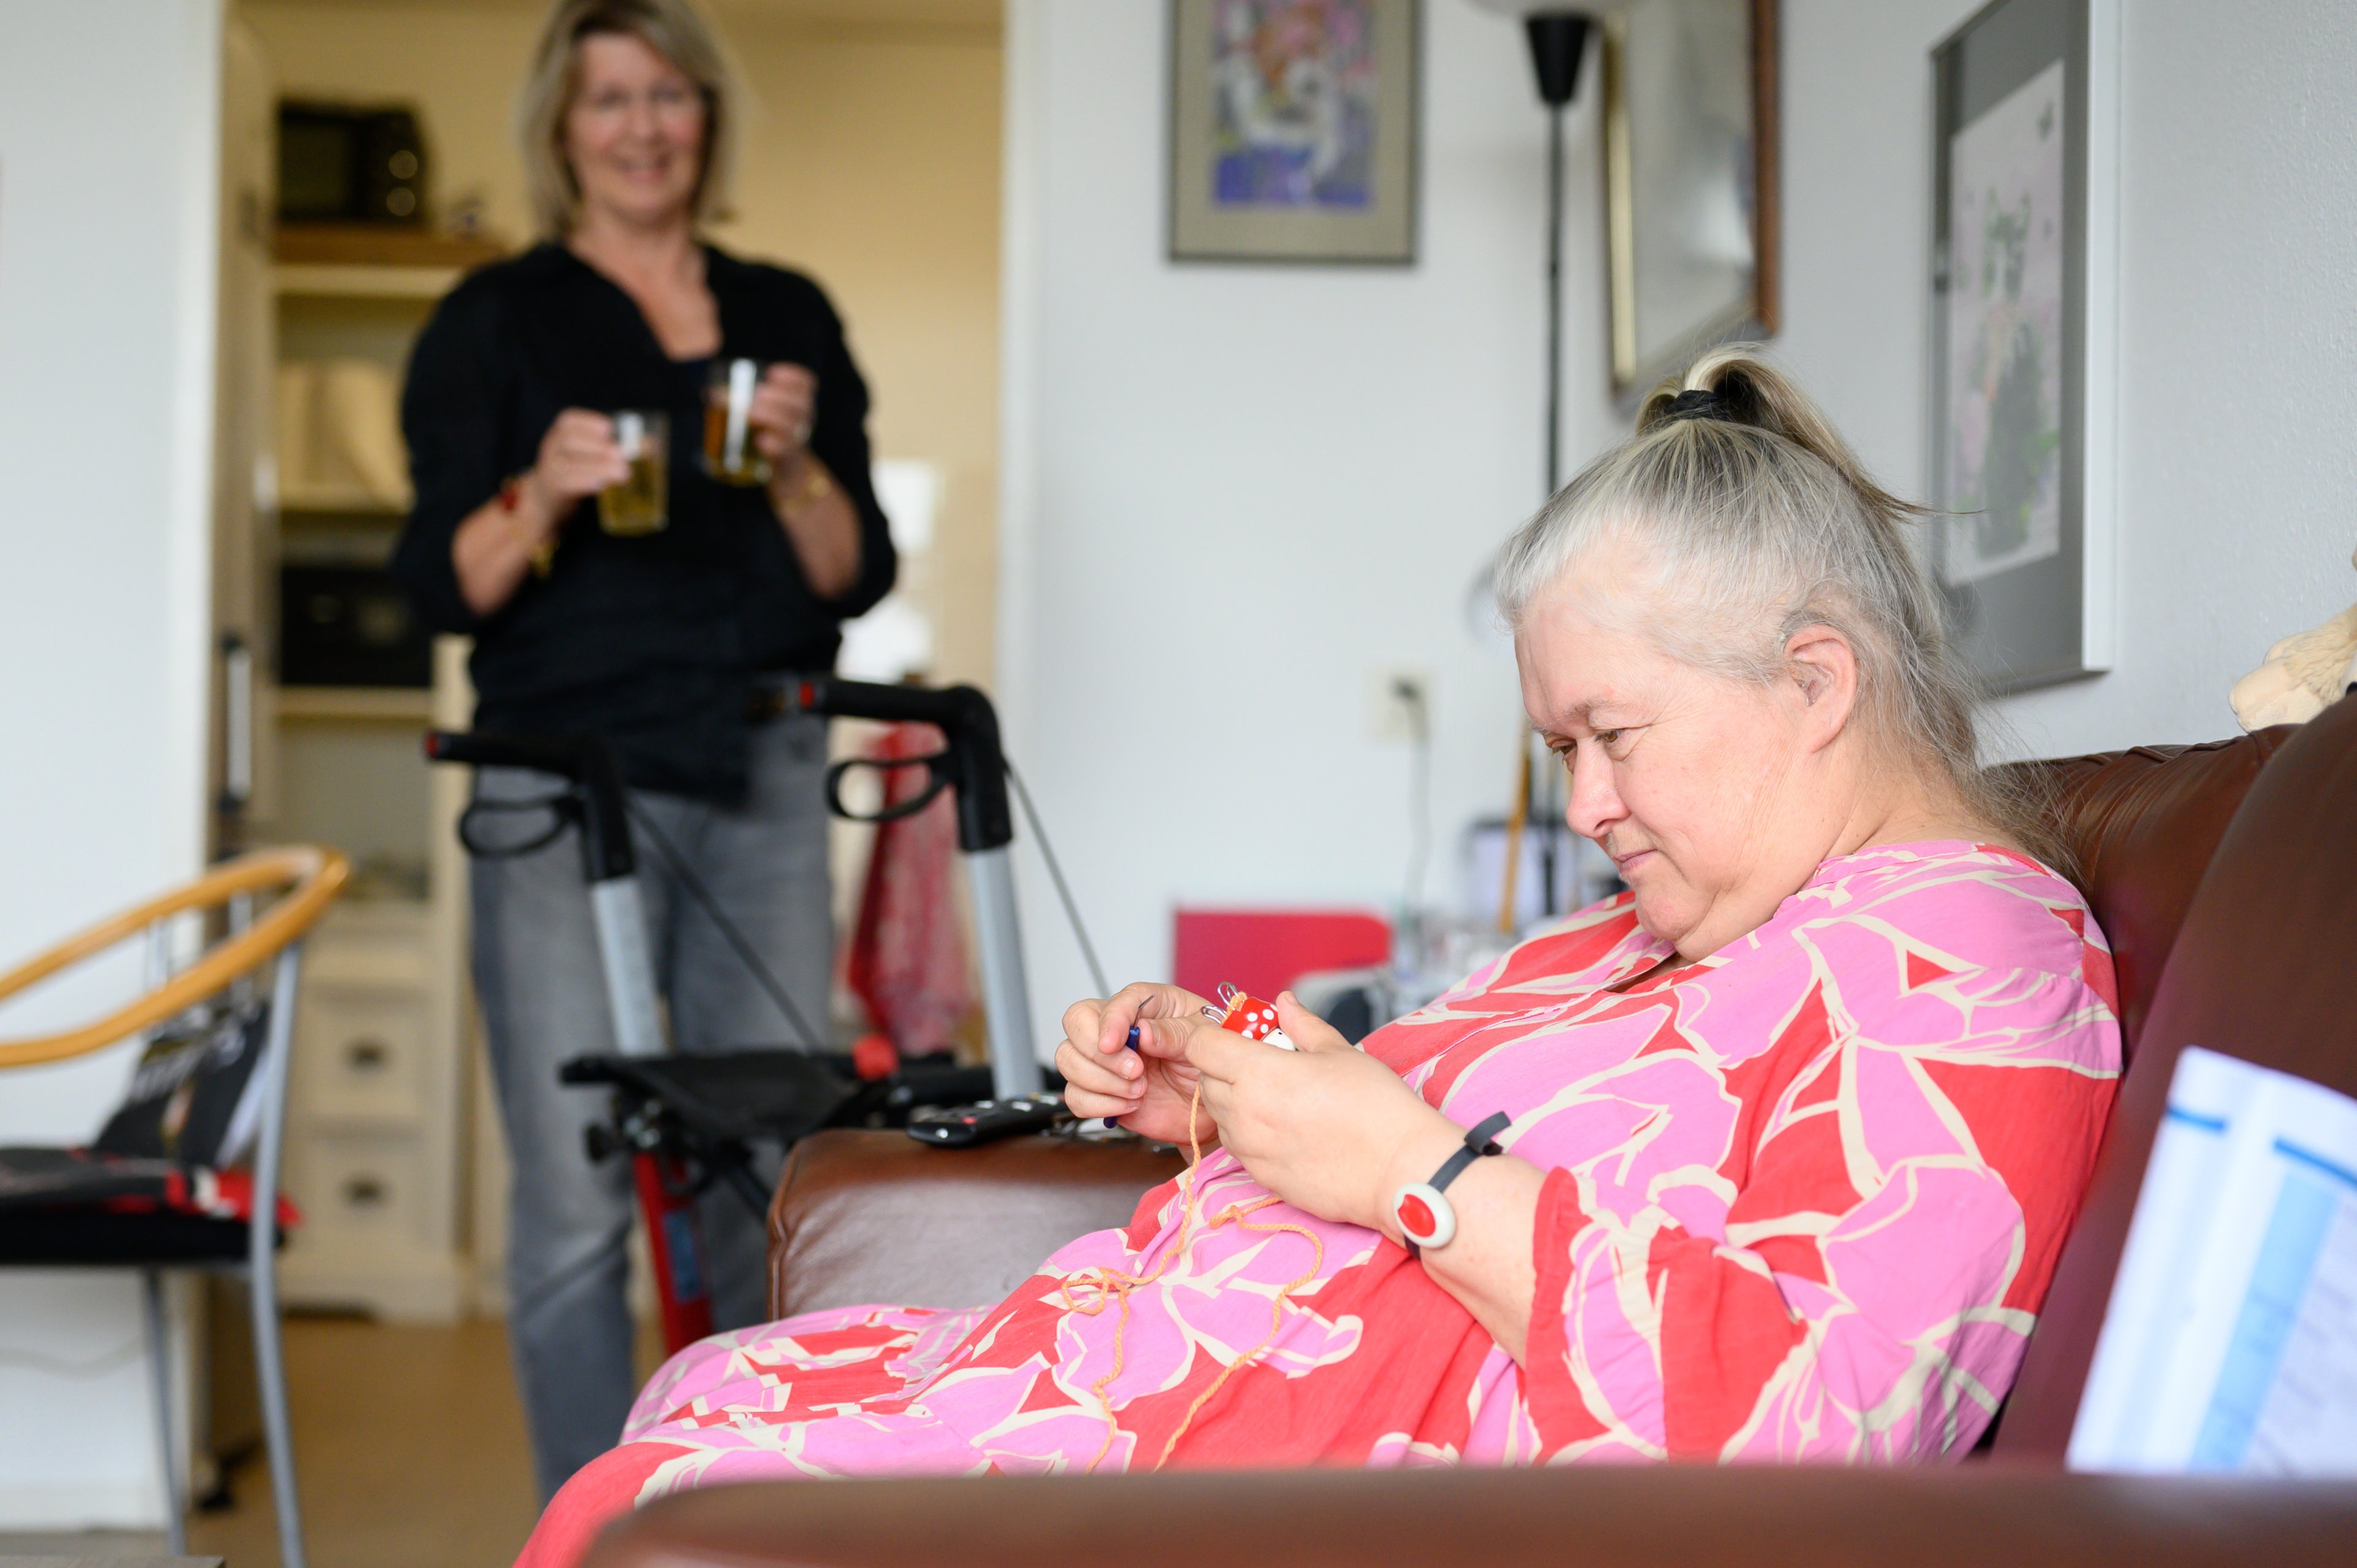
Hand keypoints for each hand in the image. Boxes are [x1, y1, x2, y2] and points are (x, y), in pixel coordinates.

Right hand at [526, 409, 628, 520]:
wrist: (547, 499)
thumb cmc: (577, 471)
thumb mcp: (588, 455)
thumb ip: (611, 448)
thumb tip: (651, 445)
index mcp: (561, 434)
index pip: (568, 421)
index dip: (589, 423)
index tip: (609, 429)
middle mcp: (551, 448)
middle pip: (567, 441)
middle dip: (598, 447)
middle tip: (622, 456)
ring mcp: (548, 469)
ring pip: (568, 464)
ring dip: (598, 467)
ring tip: (622, 473)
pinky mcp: (552, 490)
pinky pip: (564, 484)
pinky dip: (585, 482)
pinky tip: (601, 485)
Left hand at [747, 363, 817, 466]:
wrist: (787, 465)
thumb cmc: (771, 430)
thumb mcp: (767, 412)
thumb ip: (745, 399)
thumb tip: (710, 393)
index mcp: (800, 402)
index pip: (806, 384)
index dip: (792, 376)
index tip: (771, 373)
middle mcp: (804, 419)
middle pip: (800, 403)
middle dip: (778, 396)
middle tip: (757, 395)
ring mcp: (798, 439)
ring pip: (792, 426)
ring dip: (771, 416)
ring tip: (751, 413)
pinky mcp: (788, 458)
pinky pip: (785, 450)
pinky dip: (773, 445)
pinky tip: (760, 441)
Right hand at [1054, 982, 1217, 1146]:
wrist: (1209, 1109)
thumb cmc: (1209, 1063)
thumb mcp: (1204, 1040)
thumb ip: (1175, 1033)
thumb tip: (1143, 1032)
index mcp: (1148, 1004)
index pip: (1114, 1001)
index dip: (1109, 1021)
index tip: (1114, 1043)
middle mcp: (1120, 1028)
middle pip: (1076, 1022)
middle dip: (1098, 1053)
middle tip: (1135, 1072)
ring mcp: (1106, 1060)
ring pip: (1068, 1059)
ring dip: (1100, 1081)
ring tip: (1139, 1091)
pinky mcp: (1100, 1091)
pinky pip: (1076, 1096)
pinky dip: (1099, 1104)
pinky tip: (1129, 1105)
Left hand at [1185, 992, 1457, 1231]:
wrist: (1399, 1170)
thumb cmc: (1376, 1108)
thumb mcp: (1340, 1051)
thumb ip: (1303, 1025)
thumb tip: (1284, 1003)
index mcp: (1258, 1073)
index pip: (1200, 1046)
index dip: (1211, 1035)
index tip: (1234, 1036)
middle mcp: (1244, 1112)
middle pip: (1206, 1081)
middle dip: (1223, 1068)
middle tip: (1262, 1065)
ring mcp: (1250, 1149)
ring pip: (1220, 1117)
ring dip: (1235, 1102)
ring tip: (1278, 1099)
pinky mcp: (1261, 1178)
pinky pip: (1238, 1148)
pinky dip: (1250, 1133)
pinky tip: (1285, 1129)